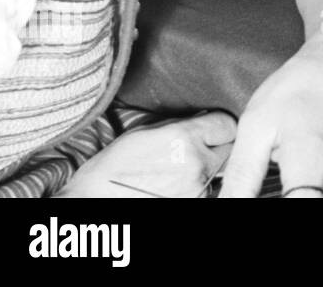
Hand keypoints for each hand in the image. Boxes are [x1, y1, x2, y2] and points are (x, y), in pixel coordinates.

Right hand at [55, 111, 235, 197]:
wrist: (93, 200)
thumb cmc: (115, 165)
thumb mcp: (147, 131)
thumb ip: (182, 124)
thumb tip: (205, 120)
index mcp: (185, 137)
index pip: (228, 124)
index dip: (220, 125)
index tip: (211, 128)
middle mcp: (197, 162)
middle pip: (228, 148)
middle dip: (216, 146)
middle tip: (197, 149)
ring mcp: (197, 188)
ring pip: (219, 171)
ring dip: (208, 167)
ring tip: (180, 169)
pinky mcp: (194, 203)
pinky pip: (208, 189)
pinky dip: (198, 185)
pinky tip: (176, 184)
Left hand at [218, 40, 322, 197]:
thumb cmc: (294, 92)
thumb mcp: (255, 128)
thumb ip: (241, 177)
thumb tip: (225, 203)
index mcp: (311, 169)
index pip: (292, 208)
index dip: (262, 208)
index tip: (244, 195)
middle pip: (300, 210)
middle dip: (269, 200)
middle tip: (247, 188)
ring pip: (308, 206)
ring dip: (282, 198)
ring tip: (258, 187)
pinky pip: (315, 200)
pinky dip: (293, 197)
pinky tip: (278, 188)